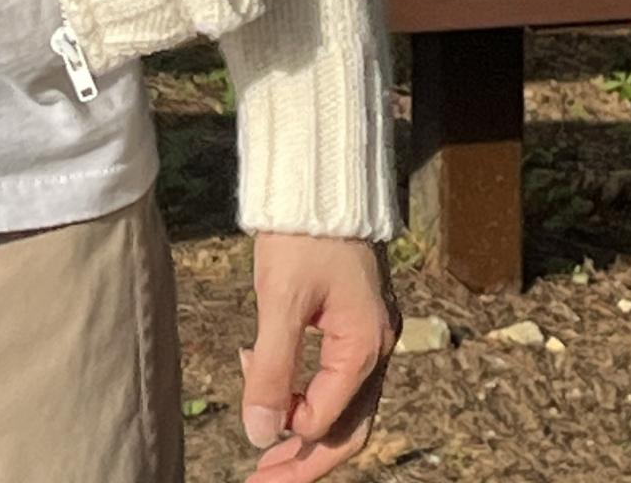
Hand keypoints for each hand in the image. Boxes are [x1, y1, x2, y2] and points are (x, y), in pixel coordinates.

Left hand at [237, 231, 400, 480]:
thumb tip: (260, 434)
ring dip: (304, 428)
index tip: (252, 451)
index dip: (289, 440)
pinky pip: (339, 375)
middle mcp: (378, 347)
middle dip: (305, 459)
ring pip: (344, 405)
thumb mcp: (280, 299)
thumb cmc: (302, 233)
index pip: (329, 419)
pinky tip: (269, 379)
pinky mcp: (356, 319)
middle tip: (262, 482)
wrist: (320, 178)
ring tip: (263, 449)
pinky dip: (307, 390)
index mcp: (366, 345)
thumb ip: (274, 369)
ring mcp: (371, 333)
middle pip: (347, 427)